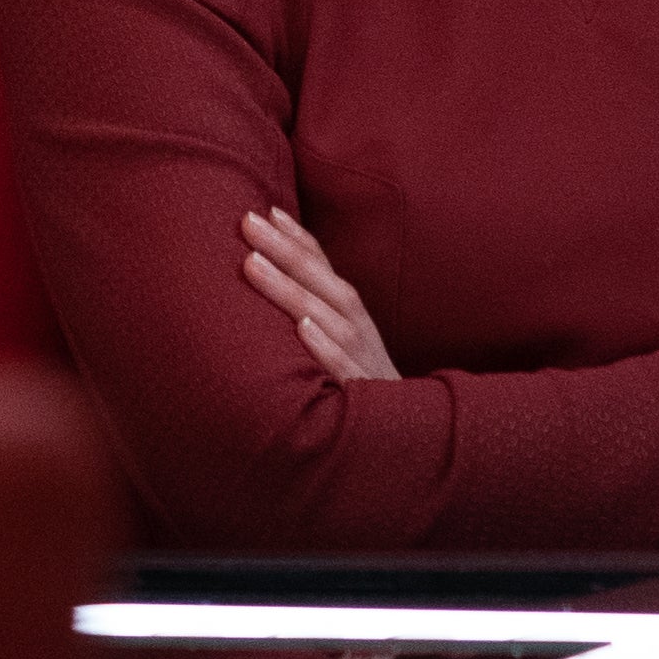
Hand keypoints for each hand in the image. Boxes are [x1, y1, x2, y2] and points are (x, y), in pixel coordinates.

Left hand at [239, 207, 395, 384]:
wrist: (411, 449)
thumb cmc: (361, 392)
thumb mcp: (341, 353)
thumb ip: (314, 319)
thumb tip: (266, 285)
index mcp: (354, 322)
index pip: (327, 273)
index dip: (301, 241)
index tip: (268, 210)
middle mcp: (362, 335)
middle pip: (325, 285)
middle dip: (286, 250)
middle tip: (247, 220)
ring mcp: (366, 365)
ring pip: (331, 322)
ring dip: (292, 291)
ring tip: (253, 263)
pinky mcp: (366, 398)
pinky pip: (346, 372)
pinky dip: (327, 349)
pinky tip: (303, 328)